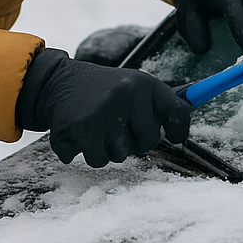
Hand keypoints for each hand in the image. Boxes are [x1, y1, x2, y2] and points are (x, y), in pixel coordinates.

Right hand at [16, 49, 190, 166]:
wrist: (57, 82)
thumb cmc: (103, 90)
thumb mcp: (134, 85)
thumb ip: (160, 104)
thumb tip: (185, 124)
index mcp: (143, 83)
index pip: (177, 112)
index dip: (178, 130)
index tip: (175, 138)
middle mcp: (125, 95)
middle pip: (148, 143)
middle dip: (132, 140)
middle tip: (117, 124)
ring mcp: (102, 112)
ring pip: (119, 156)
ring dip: (107, 148)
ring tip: (96, 126)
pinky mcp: (80, 127)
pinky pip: (96, 160)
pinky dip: (87, 152)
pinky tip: (81, 133)